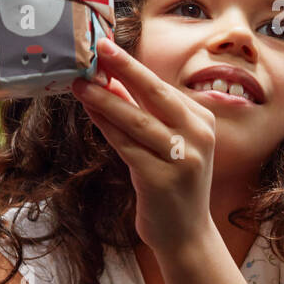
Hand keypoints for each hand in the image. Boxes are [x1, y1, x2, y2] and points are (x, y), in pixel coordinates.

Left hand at [71, 38, 216, 253]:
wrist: (186, 235)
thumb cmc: (171, 185)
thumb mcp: (166, 144)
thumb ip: (145, 114)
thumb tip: (111, 81)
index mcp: (202, 121)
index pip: (162, 87)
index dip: (132, 67)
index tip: (106, 47)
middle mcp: (199, 136)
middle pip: (155, 95)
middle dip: (124, 69)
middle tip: (97, 49)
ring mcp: (183, 159)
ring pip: (138, 121)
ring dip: (106, 100)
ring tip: (80, 83)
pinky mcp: (162, 180)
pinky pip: (127, 147)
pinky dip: (107, 127)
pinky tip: (90, 113)